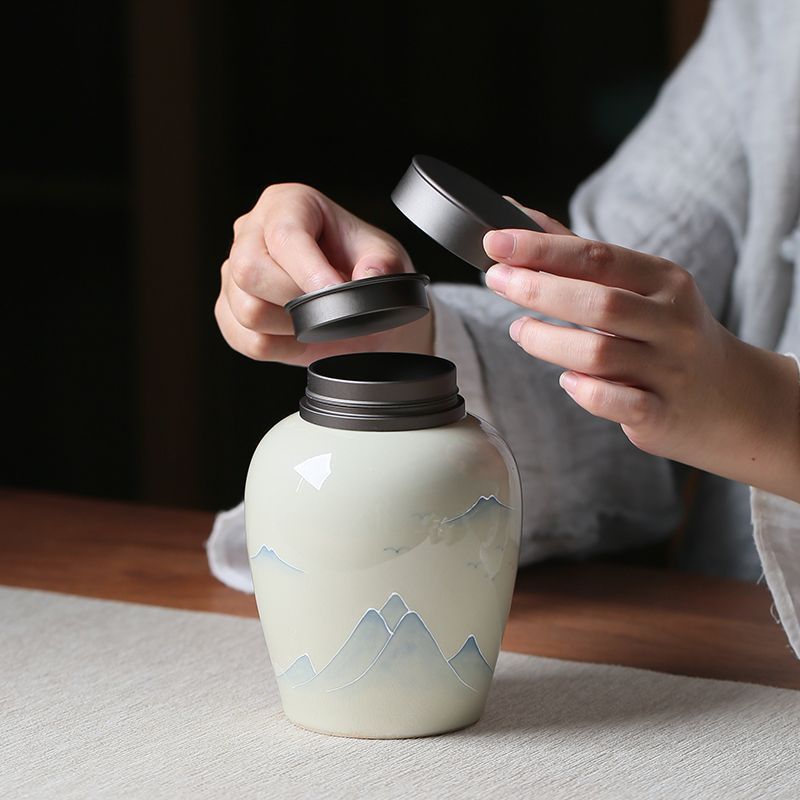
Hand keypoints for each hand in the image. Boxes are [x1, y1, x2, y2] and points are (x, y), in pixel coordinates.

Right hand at [215, 183, 432, 365]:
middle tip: (330, 308)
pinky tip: (300, 333)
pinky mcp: (229, 310)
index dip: (310, 271)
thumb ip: (383, 263)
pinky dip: (279, 346)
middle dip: (297, 300)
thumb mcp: (388, 259)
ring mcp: (233, 272)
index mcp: (287, 204)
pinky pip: (245, 339)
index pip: (285, 235)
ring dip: (292, 326)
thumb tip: (369, 274)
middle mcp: (252, 232)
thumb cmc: (365, 272)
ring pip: (248, 310)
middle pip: (250, 271)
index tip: (337, 292)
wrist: (360, 308)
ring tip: (318, 318)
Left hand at [482, 203, 799, 500]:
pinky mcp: (660, 414)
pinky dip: (582, 390)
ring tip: (521, 330)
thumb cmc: (667, 333)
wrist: (729, 399)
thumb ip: (579, 255)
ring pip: (598, 355)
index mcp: (664, 281)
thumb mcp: (639, 286)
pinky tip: (567, 379)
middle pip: (598, 303)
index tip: (496, 243)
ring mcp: (669, 370)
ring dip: (546, 342)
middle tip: (495, 280)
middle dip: (537, 290)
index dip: (542, 249)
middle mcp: (671, 323)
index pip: (598, 257)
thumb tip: (519, 218)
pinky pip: (612, 402)